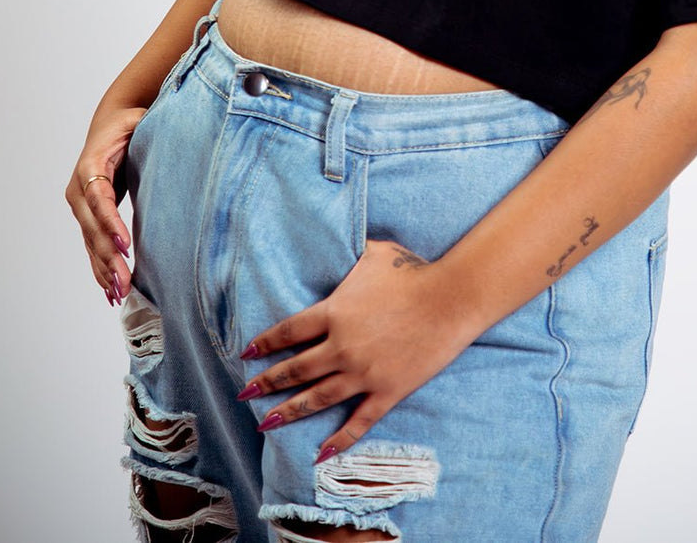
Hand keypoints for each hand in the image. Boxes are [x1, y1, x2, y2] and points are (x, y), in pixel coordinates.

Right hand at [65, 103, 146, 308]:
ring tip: (121, 293)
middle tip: (126, 281)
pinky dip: (101, 269)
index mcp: (90, 166)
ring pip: (92, 244)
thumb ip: (148, 125)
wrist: (109, 125)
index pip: (100, 199)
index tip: (126, 244)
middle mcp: (79, 191)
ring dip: (105, 269)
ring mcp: (82, 207)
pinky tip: (110, 291)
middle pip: (94, 229)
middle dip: (109, 257)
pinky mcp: (89, 219)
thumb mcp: (137, 120)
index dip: (111, 223)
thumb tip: (175, 126)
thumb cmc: (128, 124)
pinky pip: (93, 248)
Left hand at [237, 238, 480, 458]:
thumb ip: (348, 256)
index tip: (248, 354)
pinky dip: (339, 440)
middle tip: (246, 393)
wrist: (450, 299)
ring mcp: (363, 373)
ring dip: (290, 412)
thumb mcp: (373, 253)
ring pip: (318, 398)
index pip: (289, 332)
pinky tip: (321, 453)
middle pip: (296, 369)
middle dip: (267, 383)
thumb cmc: (412, 271)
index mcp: (334, 312)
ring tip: (267, 423)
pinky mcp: (387, 391)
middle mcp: (342, 347)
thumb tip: (334, 242)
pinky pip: (358, 421)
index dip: (265, 344)